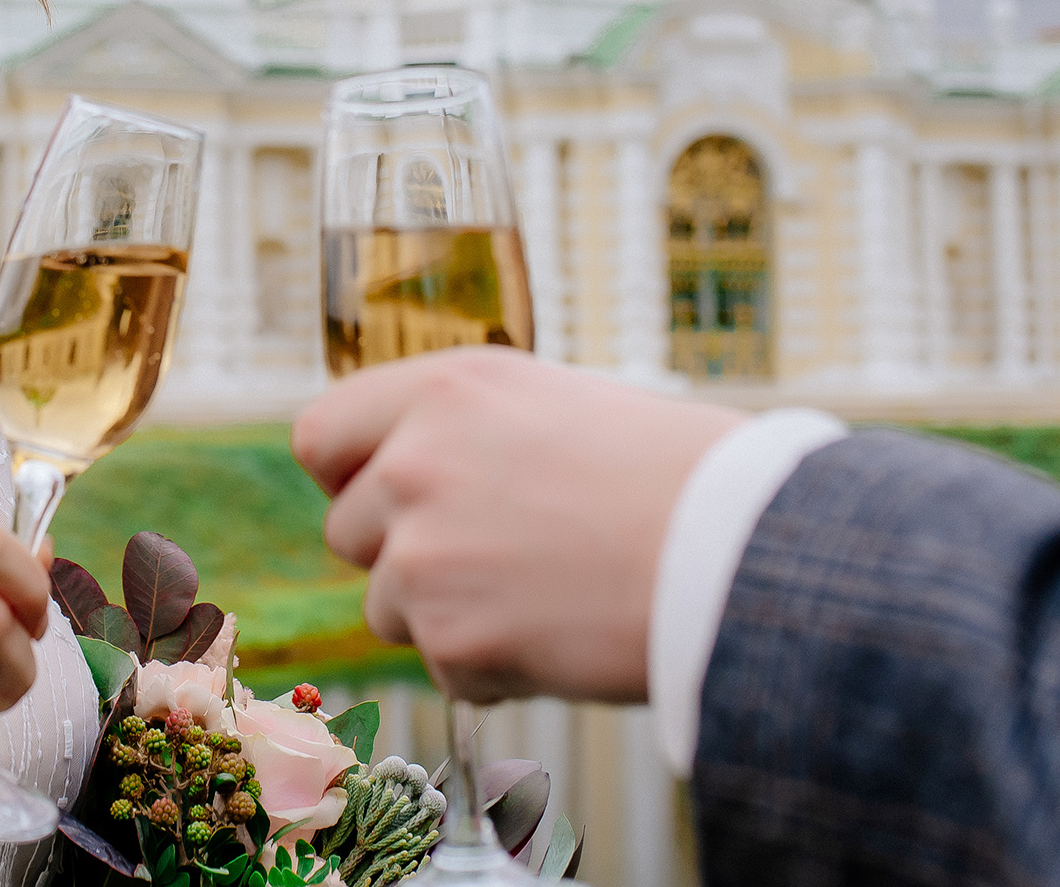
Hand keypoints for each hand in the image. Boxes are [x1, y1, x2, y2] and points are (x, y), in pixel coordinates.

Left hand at [291, 351, 741, 703]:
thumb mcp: (555, 405)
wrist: (739, 553)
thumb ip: (465, 432)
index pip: (321, 435)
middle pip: (347, 531)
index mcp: (443, 389)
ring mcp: (423, 552)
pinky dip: (492, 669)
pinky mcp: (450, 636)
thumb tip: (405, 470)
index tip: (379, 497)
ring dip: (445, 615)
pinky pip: (443, 668)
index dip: (346, 476)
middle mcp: (413, 463)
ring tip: (542, 595)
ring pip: (386, 607)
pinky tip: (561, 636)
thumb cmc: (674, 475)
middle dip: (403, 555)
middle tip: (492, 559)